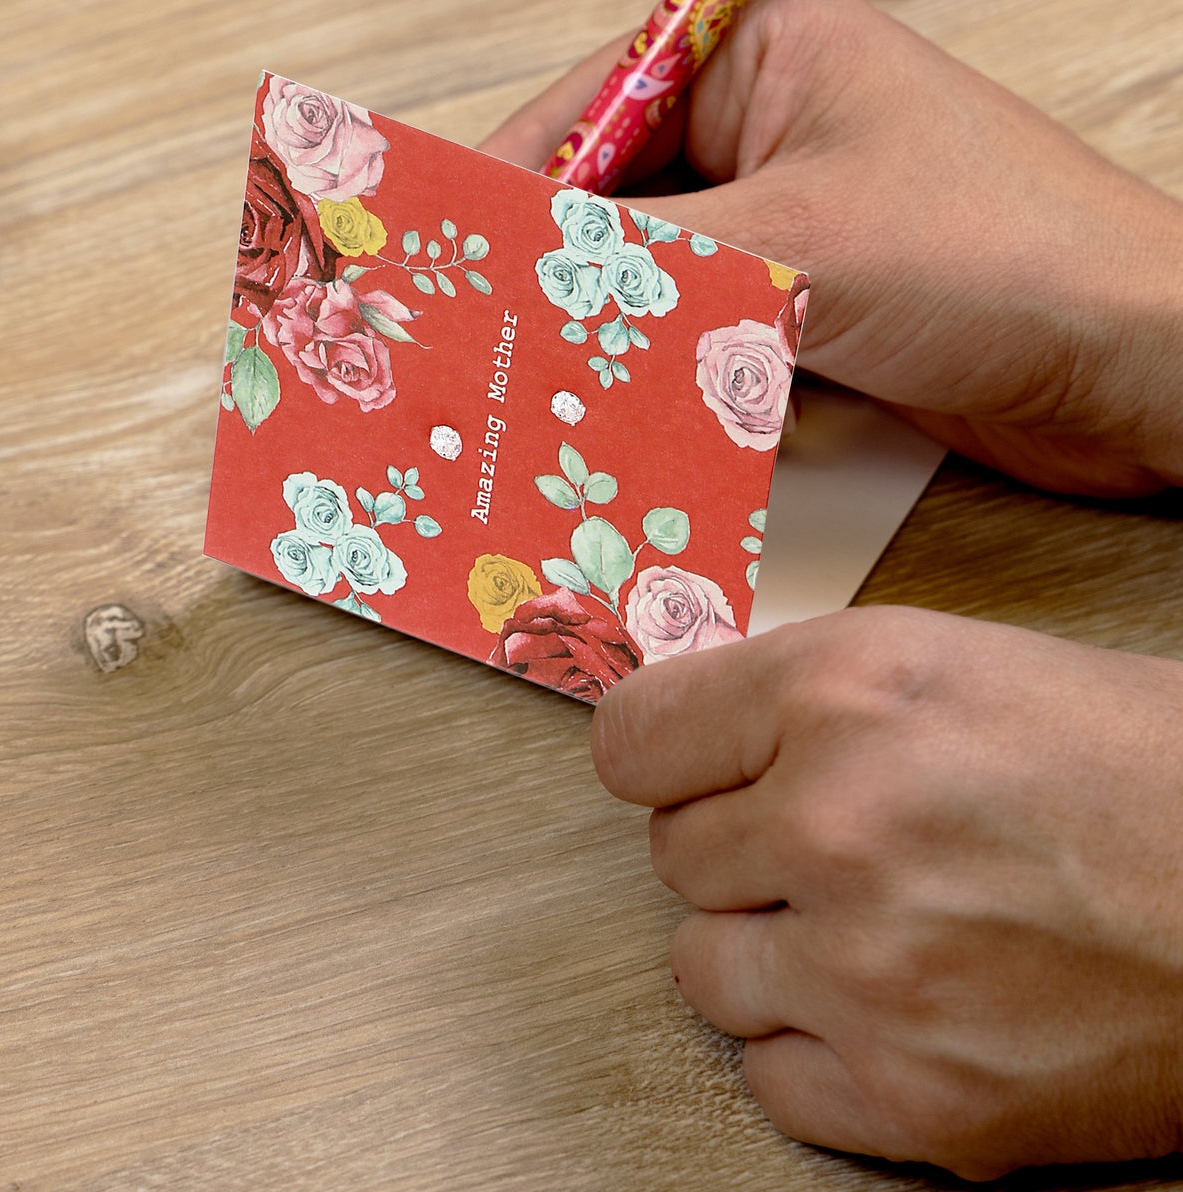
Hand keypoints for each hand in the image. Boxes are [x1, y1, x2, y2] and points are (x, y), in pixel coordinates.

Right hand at [483, 0, 1182, 495]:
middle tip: (469, 335)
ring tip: (529, 384)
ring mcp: (793, 212)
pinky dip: (664, 370)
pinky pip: (701, 328)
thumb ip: (635, 261)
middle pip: (611, 196)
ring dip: (608, 329)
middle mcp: (768, 119)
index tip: (433, 253)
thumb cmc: (1004, 257)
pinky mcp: (816, 297)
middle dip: (552, 270)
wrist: (1153, 367)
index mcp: (758, 50)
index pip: (587, 106)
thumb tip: (504, 277)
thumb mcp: (792, 248)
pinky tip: (618, 414)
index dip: (505, 183)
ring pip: (651, 272)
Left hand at [592, 606, 1182, 1179]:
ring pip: (705, 969)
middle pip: (673, 856)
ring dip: (773, 954)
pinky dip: (822, 1051)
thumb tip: (689, 735)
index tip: (695, 770)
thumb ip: (798, 698)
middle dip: (745, 852)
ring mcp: (873, 973)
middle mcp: (837, 828)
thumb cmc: (1134, 768)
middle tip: (843, 847)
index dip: (670, 757)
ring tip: (879, 926)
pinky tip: (903, 1006)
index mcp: (839, 696)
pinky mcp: (924, 1100)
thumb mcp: (943, 664)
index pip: (632, 740)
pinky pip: (771, 1080)